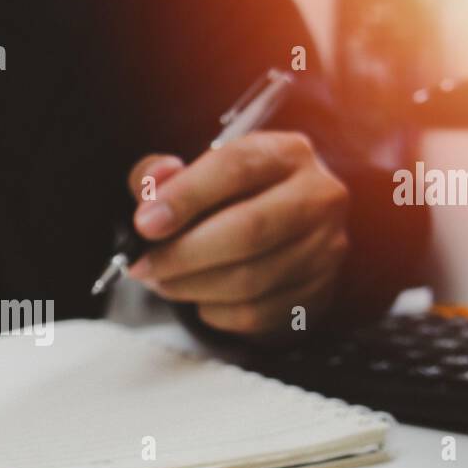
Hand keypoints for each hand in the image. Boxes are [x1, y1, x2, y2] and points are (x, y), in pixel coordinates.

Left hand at [125, 132, 349, 335]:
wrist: (283, 236)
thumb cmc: (230, 200)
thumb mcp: (193, 174)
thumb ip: (161, 176)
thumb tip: (154, 185)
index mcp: (287, 153)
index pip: (237, 168)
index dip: (186, 196)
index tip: (145, 224)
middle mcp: (318, 197)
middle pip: (248, 230)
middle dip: (183, 253)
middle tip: (144, 266)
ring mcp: (324, 249)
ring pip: (250, 279)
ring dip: (192, 286)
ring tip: (162, 282)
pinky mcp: (317, 293)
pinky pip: (255, 313)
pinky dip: (215, 311)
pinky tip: (199, 297)